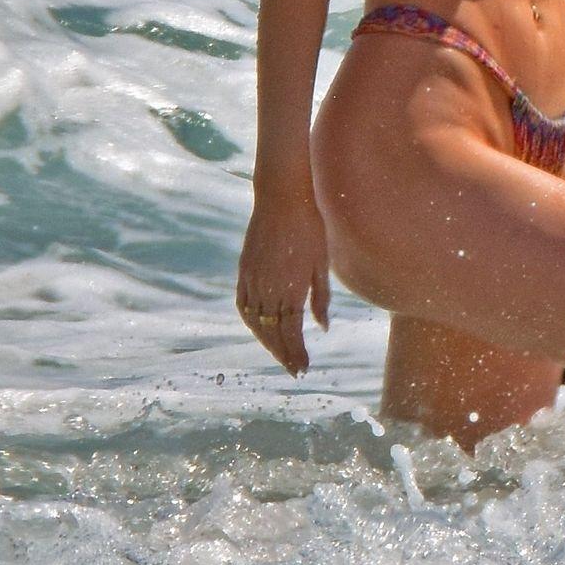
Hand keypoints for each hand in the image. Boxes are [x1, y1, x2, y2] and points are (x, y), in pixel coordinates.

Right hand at [235, 182, 330, 376]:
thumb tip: (322, 328)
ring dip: (266, 340)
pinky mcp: (243, 269)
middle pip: (272, 332)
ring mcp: (252, 279)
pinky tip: (259, 328)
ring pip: (255, 321)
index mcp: (289, 288)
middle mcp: (267, 288)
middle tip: (294, 369)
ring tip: (280, 352)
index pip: (291, 332)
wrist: (283, 196)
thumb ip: (320, 297)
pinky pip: (242, 304)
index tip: (303, 368)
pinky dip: (250, 321)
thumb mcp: (321, 262)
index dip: (296, 353)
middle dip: (283, 353)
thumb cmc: (311, 226)